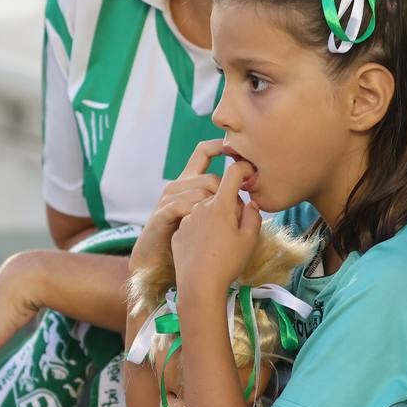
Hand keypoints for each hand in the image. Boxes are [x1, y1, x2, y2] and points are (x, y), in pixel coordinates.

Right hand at [132, 139, 227, 272]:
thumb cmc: (187, 240)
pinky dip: (194, 214)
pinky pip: (181, 206)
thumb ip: (225, 204)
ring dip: (214, 208)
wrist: (156, 260)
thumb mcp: (208, 217)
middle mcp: (179, 185)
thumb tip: (250, 201)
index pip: (203, 152)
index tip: (237, 150)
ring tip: (222, 227)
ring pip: (199, 191)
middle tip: (239, 215)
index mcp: (191, 182)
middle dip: (229, 195)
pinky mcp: (161, 213)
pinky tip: (201, 227)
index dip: (219, 146)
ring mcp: (168, 198)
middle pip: (210, 178)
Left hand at [171, 160, 261, 297]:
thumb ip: (253, 215)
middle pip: (221, 194)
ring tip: (222, 241)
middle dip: (231, 203)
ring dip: (216, 216)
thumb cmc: (228, 263)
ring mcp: (188, 218)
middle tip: (238, 227)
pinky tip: (207, 248)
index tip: (250, 171)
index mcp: (220, 204)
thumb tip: (249, 203)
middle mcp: (201, 205)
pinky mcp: (179, 231)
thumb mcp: (250, 239)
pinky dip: (203, 229)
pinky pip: (195, 223)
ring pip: (207, 209)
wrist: (198, 285)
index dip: (244, 167)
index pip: (233, 173)